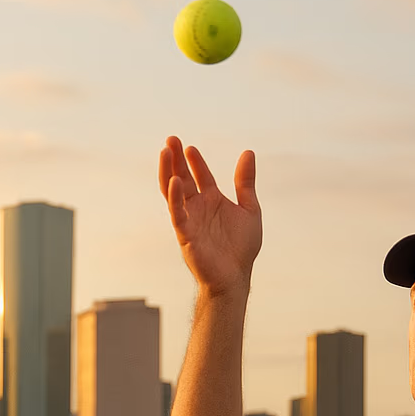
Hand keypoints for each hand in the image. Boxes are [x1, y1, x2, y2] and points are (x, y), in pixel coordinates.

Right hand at [159, 137, 260, 294]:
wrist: (236, 276)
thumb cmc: (242, 248)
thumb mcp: (249, 208)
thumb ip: (246, 183)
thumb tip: (248, 152)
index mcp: (212, 201)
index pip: (201, 176)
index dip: (195, 161)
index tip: (190, 148)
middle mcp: (198, 208)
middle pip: (182, 178)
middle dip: (175, 159)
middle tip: (171, 139)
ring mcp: (190, 220)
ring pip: (173, 192)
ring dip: (168, 172)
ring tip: (165, 152)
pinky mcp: (185, 234)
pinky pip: (177, 213)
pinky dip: (174, 197)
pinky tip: (174, 181)